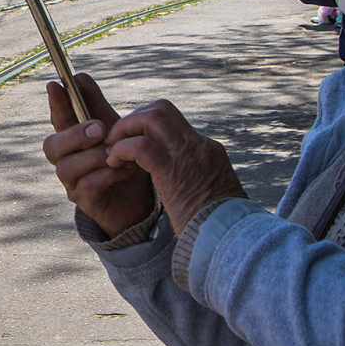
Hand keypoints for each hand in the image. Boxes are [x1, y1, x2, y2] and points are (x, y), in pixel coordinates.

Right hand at [42, 74, 155, 237]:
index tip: (56, 85)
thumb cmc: (123, 158)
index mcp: (71, 139)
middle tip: (100, 129)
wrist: (142, 198)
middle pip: (52, 146)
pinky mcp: (86, 201)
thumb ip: (96, 104)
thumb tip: (79, 76)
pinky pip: (87, 186)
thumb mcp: (113, 128)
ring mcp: (73, 182)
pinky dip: (106, 175)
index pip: (58, 119)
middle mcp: (66, 160)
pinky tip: (124, 169)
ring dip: (93, 156)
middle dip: (74, 135)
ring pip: (67, 167)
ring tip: (116, 153)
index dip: (55, 103)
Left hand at [101, 100, 247, 234]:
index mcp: (207, 149)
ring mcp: (186, 155)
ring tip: (113, 149)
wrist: (231, 237)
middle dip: (134, 118)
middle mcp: (198, 145)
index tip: (133, 139)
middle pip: (161, 109)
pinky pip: (140, 146)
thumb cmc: (218, 222)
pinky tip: (114, 163)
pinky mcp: (171, 171)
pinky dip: (122, 149)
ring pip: (151, 117)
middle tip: (118, 138)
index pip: (173, 121)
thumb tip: (179, 177)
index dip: (146, 124)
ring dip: (125, 129)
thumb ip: (195, 175)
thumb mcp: (210, 188)